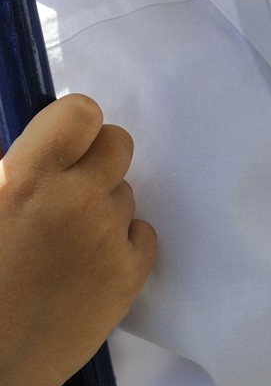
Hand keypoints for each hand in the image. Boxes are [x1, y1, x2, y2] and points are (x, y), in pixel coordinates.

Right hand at [0, 96, 155, 385]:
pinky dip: (122, 244)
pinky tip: (87, 267)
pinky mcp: (130, 274)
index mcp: (25, 177)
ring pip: (125, 193)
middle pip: (118, 143)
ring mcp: (108, 237)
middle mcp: (75, 199)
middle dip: (96, 160)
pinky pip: (142, 233)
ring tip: (63, 244)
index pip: (82, 112)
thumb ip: (9, 170)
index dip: (73, 125)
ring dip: (102, 207)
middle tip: (68, 189)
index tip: (61, 145)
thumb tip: (35, 147)